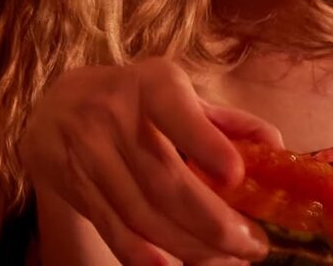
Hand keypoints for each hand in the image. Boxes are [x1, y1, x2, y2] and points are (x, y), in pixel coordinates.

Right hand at [22, 58, 283, 265]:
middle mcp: (111, 112)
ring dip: (191, 247)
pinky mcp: (72, 182)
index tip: (237, 175)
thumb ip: (222, 120)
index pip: (175, 110)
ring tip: (226, 259)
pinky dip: (148, 256)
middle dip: (214, 223)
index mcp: (148, 83)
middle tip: (252, 245)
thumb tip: (276, 145)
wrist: (56, 105)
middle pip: (165, 181)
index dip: (204, 141)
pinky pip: (115, 230)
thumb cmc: (133, 99)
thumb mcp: (174, 93)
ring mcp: (87, 150)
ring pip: (144, 215)